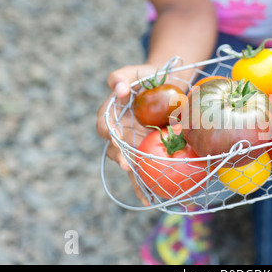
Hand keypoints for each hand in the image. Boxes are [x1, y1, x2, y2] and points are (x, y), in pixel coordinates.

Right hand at [96, 64, 158, 204]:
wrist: (168, 86)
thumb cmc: (148, 78)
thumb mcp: (136, 72)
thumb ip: (122, 76)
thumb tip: (118, 87)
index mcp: (113, 112)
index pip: (104, 123)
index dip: (106, 131)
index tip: (113, 137)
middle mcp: (120, 130)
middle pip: (113, 147)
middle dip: (119, 157)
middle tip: (128, 164)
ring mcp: (133, 143)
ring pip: (128, 162)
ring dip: (133, 175)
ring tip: (142, 188)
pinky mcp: (147, 151)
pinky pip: (144, 169)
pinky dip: (145, 184)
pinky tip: (151, 198)